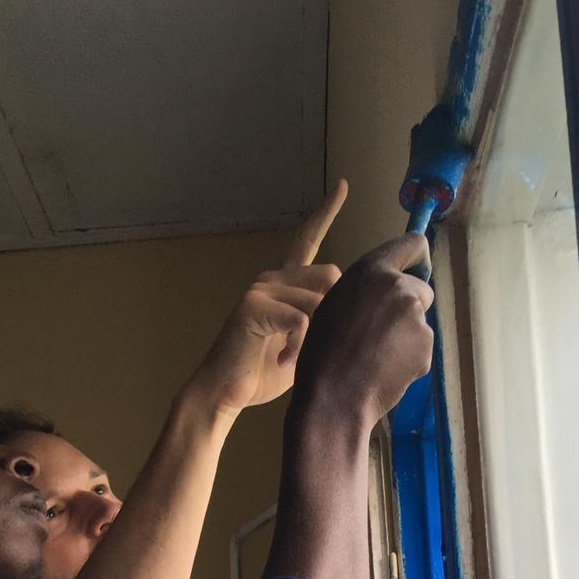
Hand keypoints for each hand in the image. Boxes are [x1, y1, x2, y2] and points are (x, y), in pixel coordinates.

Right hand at [187, 181, 347, 422]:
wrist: (224, 392)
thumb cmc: (262, 373)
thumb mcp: (305, 344)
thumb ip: (323, 322)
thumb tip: (355, 313)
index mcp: (284, 284)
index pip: (307, 239)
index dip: (325, 213)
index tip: (343, 187)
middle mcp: (272, 278)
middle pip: (331, 276)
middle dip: (335, 314)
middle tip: (316, 346)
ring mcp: (261, 289)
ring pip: (319, 301)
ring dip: (316, 337)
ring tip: (295, 360)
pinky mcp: (253, 305)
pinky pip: (300, 318)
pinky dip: (300, 345)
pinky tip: (285, 359)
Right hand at [289, 232, 434, 428]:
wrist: (333, 398)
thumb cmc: (323, 355)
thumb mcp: (334, 305)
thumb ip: (366, 291)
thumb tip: (388, 292)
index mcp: (371, 271)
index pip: (412, 244)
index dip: (419, 258)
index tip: (419, 269)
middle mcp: (397, 287)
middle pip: (421, 290)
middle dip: (410, 307)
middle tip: (382, 333)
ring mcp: (414, 317)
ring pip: (420, 322)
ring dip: (407, 336)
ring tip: (376, 357)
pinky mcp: (425, 346)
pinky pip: (421, 349)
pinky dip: (409, 360)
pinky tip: (384, 371)